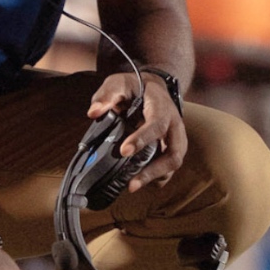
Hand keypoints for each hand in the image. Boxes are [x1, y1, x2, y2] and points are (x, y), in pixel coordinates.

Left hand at [86, 71, 186, 189]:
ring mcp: (176, 139)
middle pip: (173, 154)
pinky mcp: (171, 149)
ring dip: (153, 178)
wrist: (154, 87)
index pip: (156, 125)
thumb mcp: (120, 82)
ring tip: (131, 187)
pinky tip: (137, 182)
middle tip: (131, 184)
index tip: (123, 151)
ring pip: (172, 164)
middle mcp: (175, 126)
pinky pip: (168, 168)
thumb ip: (107, 95)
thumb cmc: (136, 87)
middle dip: (153, 171)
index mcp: (162, 108)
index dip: (142, 139)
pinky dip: (155, 177)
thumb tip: (93, 112)